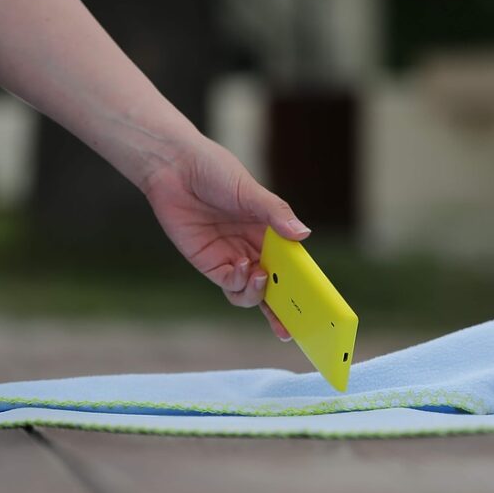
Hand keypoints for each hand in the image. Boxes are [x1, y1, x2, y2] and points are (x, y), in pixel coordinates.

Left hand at [140, 137, 306, 339]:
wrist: (174, 168)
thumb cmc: (215, 171)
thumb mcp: (250, 190)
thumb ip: (277, 213)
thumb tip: (304, 234)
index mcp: (272, 233)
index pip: (294, 266)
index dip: (306, 286)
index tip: (319, 303)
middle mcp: (256, 249)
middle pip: (276, 288)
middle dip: (286, 310)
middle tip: (293, 324)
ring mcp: (233, 259)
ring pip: (253, 294)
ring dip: (261, 294)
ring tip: (262, 276)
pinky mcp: (211, 264)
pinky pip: (232, 285)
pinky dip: (241, 282)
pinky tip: (243, 265)